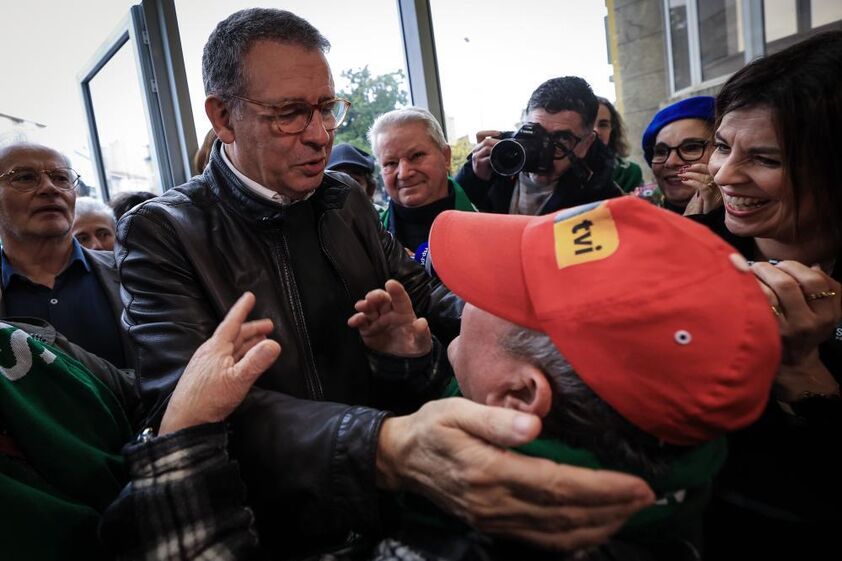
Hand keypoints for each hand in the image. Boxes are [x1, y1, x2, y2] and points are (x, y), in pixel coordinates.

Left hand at [159, 292, 281, 434]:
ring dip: (247, 343)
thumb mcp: (237, 380)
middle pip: (235, 335)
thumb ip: (256, 362)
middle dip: (252, 329)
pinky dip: (240, 355)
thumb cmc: (208, 399)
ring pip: (232, 348)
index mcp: (217, 348)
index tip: (250, 296)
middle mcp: (211, 353)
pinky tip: (243, 361)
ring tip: (261, 341)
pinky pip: (227, 359)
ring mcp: (208, 365)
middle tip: (269, 326)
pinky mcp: (207, 377)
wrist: (184, 421)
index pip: (232, 323)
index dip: (242, 309)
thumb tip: (275, 344)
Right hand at [347, 279, 431, 356]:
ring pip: (369, 308)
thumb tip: (422, 322)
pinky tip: (354, 321)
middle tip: (372, 297)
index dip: (396, 290)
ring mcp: (377, 319)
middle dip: (376, 295)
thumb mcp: (422, 341)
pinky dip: (356, 320)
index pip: (400, 298)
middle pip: (381, 299)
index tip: (390, 283)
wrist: (403, 359)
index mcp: (404, 311)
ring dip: (365, 305)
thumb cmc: (415, 344)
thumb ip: (422, 332)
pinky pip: (361, 322)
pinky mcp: (367, 329)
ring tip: (361, 306)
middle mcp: (389, 312)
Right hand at [376, 398, 654, 550]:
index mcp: (490, 472)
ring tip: (632, 511)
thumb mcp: (455, 411)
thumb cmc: (432, 427)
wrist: (401, 460)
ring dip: (601, 526)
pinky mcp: (495, 527)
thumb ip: (494, 419)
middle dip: (613, 508)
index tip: (638, 484)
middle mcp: (497, 504)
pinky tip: (596, 529)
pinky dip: (576, 539)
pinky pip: (544, 542)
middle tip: (649, 497)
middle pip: (566, 514)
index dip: (602, 488)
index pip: (557, 485)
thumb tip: (533, 425)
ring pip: (559, 534)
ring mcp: (496, 521)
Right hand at [471, 130, 501, 180]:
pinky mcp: (479, 163)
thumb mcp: (489, 154)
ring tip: (501, 150)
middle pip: (485, 141)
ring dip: (495, 148)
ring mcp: (477, 156)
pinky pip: (488, 158)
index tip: (499, 133)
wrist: (480, 177)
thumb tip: (509, 143)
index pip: (480, 134)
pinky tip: (497, 158)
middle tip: (504, 143)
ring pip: (486, 148)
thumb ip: (495, 148)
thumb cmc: (487, 165)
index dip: (489, 132)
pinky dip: (494, 157)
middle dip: (496, 141)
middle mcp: (476, 149)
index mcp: (479, 145)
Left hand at [681, 163, 720, 214]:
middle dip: (696, 170)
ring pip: (707, 179)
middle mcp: (720, 192)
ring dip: (692, 175)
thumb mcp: (697, 195)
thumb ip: (699, 184)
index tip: (690, 166)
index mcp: (718, 188)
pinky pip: (704, 188)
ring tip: (682, 176)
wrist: (693, 223)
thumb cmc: (694, 211)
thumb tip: (691, 172)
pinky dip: (694, 183)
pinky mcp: (711, 203)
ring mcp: (717, 197)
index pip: (712, 172)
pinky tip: (685, 182)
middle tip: (683, 171)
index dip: (701, 167)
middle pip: (711, 174)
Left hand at [751, 261, 840, 399]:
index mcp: (827, 314)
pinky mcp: (765, 334)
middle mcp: (807, 323)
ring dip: (755, 278)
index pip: (815, 281)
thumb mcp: (826, 311)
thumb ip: (825, 286)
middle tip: (760, 266)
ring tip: (751, 274)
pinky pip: (755, 304)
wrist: (793, 362)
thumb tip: (814, 265)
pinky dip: (748, 290)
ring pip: (768, 293)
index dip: (795, 266)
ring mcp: (785, 330)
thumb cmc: (806, 328)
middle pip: (787, 284)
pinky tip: (743, 287)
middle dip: (770, 269)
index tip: (783, 265)